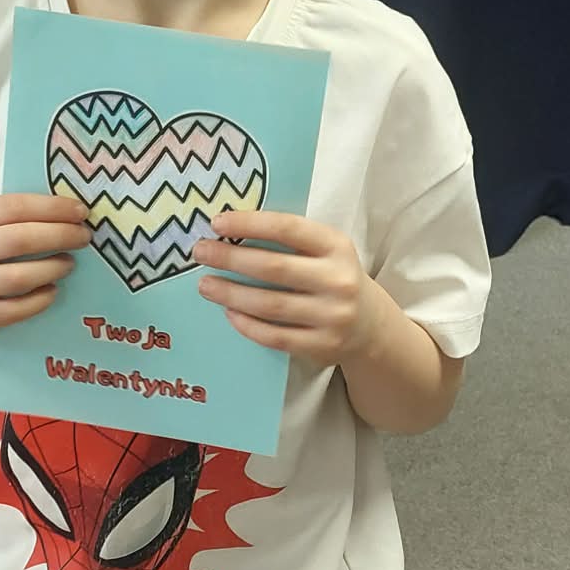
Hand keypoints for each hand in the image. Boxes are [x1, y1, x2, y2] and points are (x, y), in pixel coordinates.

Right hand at [0, 192, 90, 343]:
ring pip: (16, 277)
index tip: (80, 211)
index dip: (51, 207)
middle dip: (59, 236)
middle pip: (17, 240)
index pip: (12, 207)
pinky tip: (53, 292)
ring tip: (69, 264)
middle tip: (83, 238)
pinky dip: (38, 301)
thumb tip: (69, 214)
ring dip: (51, 269)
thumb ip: (12, 220)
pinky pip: (11, 311)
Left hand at [194, 209, 374, 366]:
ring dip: (230, 293)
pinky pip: (274, 336)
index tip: (217, 222)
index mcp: (337, 246)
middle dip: (230, 258)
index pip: (288, 228)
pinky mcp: (322, 347)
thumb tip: (229, 231)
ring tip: (205, 285)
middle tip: (201, 252)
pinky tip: (228, 312)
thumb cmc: (332, 277)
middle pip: (273, 268)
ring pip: (270, 305)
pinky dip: (247, 324)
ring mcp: (332, 317)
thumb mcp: (324, 250)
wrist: (369, 324)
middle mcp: (338, 280)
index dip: (250, 224)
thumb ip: (288, 240)